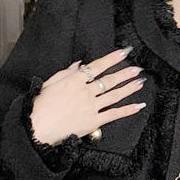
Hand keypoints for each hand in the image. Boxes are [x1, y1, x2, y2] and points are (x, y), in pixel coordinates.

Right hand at [29, 47, 146, 145]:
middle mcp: (86, 92)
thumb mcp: (50, 83)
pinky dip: (127, 110)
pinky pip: (114, 114)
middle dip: (125, 73)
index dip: (112, 58)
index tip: (124, 52)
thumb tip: (80, 65)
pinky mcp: (94, 121)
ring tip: (140, 82)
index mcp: (75, 80)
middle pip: (110, 80)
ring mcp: (91, 107)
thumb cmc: (41, 106)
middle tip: (137, 68)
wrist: (38, 127)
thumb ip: (67, 73)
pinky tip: (138, 106)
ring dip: (129, 88)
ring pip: (115, 95)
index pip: (98, 66)